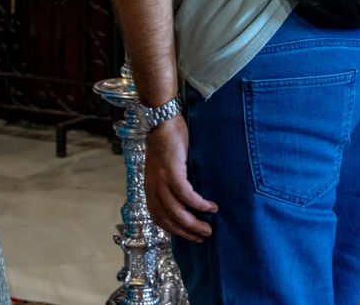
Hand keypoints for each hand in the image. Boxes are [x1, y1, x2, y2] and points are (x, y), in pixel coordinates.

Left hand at [143, 116, 216, 240]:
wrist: (162, 121)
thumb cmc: (166, 142)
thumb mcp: (164, 168)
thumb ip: (170, 183)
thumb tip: (187, 199)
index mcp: (150, 188)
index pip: (158, 218)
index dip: (173, 230)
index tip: (188, 236)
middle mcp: (153, 188)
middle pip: (168, 219)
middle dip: (186, 232)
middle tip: (202, 237)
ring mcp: (161, 180)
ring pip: (176, 211)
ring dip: (193, 223)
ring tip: (208, 228)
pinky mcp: (172, 171)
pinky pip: (186, 194)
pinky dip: (198, 204)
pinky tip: (210, 207)